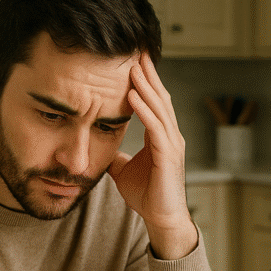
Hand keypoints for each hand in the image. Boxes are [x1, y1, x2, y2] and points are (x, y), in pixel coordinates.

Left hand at [109, 52, 196, 259]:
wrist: (162, 220)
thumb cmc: (147, 196)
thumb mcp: (124, 169)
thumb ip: (115, 154)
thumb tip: (97, 147)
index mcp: (162, 136)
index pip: (154, 101)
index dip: (144, 81)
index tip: (132, 61)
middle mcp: (171, 136)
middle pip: (160, 96)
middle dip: (148, 74)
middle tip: (136, 50)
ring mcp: (172, 144)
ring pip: (159, 107)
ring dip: (145, 86)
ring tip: (132, 66)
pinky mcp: (169, 156)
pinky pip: (156, 127)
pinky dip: (144, 110)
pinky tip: (132, 96)